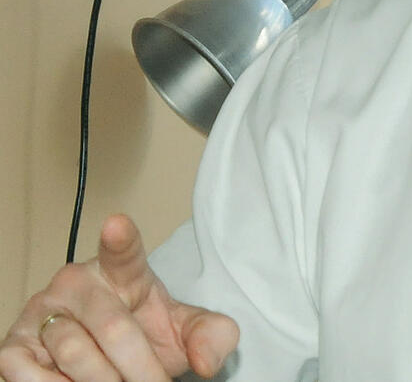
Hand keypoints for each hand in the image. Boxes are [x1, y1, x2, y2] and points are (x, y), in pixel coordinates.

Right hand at [0, 214, 238, 380]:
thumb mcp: (187, 334)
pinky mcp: (15, 345)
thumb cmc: (150, 336)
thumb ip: (212, 336)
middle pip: (113, 329)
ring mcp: (43, 311)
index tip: (118, 224)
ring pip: (76, 354)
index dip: (120, 238)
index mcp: (125, 272)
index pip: (123, 252)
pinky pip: (30, 373)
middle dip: (140, 368)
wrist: (116, 360)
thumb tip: (206, 363)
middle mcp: (78, 283)